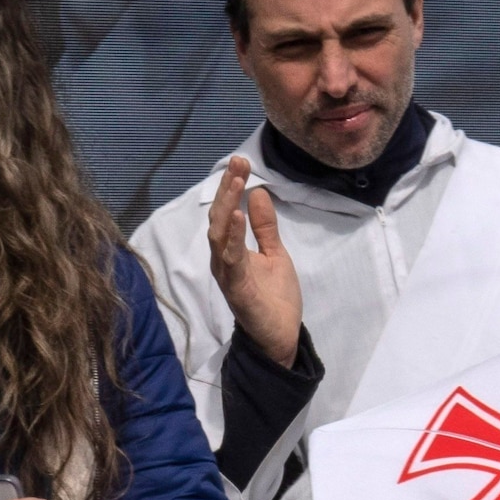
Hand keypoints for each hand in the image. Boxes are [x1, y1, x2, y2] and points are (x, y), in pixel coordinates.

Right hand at [205, 165, 304, 366]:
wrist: (280, 338)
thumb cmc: (274, 298)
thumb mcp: (274, 253)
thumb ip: (264, 226)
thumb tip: (257, 192)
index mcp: (229, 251)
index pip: (226, 213)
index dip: (231, 187)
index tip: (241, 161)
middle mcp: (222, 260)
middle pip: (219, 219)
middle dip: (226, 189)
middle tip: (237, 163)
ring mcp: (227, 275)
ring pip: (219, 235)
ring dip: (227, 206)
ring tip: (236, 181)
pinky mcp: (237, 289)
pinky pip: (232, 259)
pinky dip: (233, 236)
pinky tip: (238, 216)